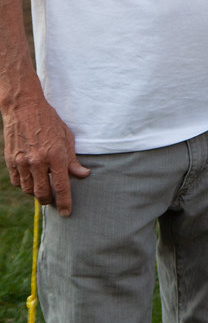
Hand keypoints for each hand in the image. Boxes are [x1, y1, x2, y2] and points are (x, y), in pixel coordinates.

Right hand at [3, 97, 89, 215]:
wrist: (24, 109)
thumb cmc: (50, 122)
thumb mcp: (67, 138)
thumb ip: (73, 160)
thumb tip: (83, 175)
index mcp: (56, 155)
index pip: (62, 186)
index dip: (65, 202)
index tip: (67, 213)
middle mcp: (38, 161)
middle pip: (42, 192)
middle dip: (49, 201)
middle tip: (53, 201)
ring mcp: (22, 162)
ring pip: (28, 189)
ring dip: (36, 194)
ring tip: (43, 191)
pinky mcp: (10, 161)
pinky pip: (17, 182)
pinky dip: (24, 185)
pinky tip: (31, 181)